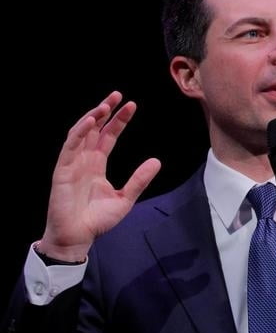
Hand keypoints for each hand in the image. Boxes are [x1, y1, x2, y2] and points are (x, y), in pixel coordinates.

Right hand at [37, 91, 161, 261]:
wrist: (78, 237)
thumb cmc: (97, 219)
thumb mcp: (125, 198)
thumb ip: (139, 179)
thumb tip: (156, 161)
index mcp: (97, 164)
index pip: (108, 136)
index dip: (119, 120)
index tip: (131, 105)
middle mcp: (84, 160)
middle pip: (94, 129)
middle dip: (104, 111)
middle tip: (117, 95)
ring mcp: (72, 164)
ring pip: (80, 133)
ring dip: (92, 117)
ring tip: (105, 104)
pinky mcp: (61, 171)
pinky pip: (69, 148)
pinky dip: (78, 133)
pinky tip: (90, 121)